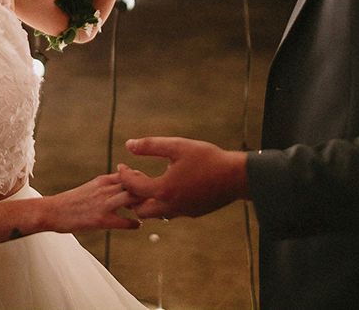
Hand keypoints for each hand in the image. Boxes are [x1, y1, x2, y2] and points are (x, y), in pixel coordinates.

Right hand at [45, 172, 140, 232]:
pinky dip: (134, 224)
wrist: (52, 211)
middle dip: (147, 191)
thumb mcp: (91, 187)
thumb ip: (107, 186)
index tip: (148, 189)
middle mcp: (105, 189)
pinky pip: (124, 221)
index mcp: (103, 180)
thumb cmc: (72, 201)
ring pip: (132, 198)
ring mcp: (103, 204)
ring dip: (143, 205)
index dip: (142, 181)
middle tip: (153, 201)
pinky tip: (137, 225)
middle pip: (135, 184)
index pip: (130, 174)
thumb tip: (122, 187)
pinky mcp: (100, 219)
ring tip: (147, 212)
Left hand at [118, 137, 247, 218]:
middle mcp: (171, 206)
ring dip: (146, 200)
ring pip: (155, 214)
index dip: (124, 175)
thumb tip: (128, 144)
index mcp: (164, 189)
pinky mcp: (192, 213)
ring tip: (148, 181)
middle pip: (139, 209)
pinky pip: (169, 213)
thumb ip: (151, 145)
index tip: (121, 165)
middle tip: (134, 177)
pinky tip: (166, 187)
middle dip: (131, 194)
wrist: (236, 177)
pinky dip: (161, 203)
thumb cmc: (207, 158)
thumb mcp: (177, 146)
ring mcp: (182, 212)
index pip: (133, 187)